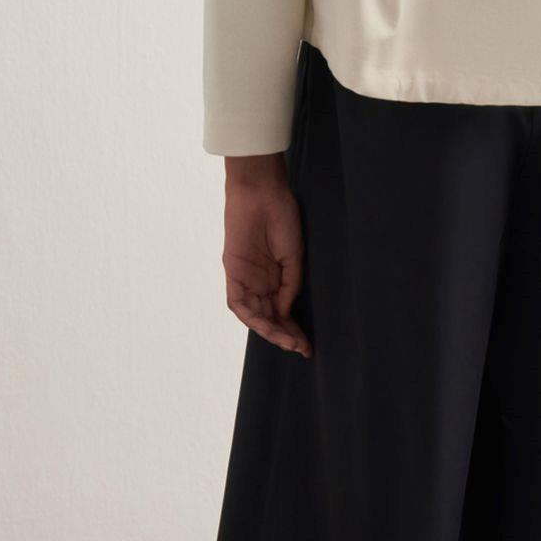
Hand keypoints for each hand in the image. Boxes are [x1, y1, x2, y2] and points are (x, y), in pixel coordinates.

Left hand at [222, 153, 311, 356]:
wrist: (262, 192)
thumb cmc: (282, 217)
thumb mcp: (293, 256)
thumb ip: (289, 286)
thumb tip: (284, 313)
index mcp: (276, 276)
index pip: (283, 312)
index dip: (294, 330)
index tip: (308, 346)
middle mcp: (260, 281)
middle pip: (270, 317)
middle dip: (284, 335)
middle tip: (300, 348)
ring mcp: (245, 278)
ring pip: (254, 315)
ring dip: (269, 330)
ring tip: (286, 341)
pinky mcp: (232, 272)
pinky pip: (238, 303)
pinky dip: (251, 316)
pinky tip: (266, 325)